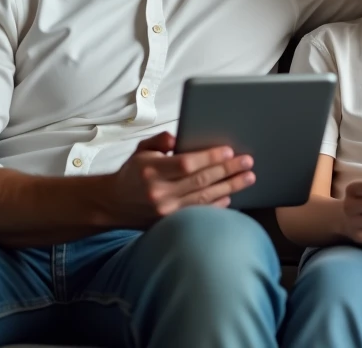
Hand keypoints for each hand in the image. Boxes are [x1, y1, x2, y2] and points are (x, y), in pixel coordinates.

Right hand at [109, 133, 255, 226]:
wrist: (113, 204)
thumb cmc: (133, 173)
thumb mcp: (141, 150)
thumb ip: (160, 140)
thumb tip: (179, 137)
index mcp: (152, 170)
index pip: (186, 164)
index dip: (210, 158)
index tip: (229, 151)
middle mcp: (159, 192)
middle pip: (201, 181)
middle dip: (228, 170)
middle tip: (248, 162)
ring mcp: (165, 211)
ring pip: (204, 198)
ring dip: (230, 187)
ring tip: (248, 177)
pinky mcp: (169, 223)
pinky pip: (198, 213)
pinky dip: (216, 205)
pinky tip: (230, 196)